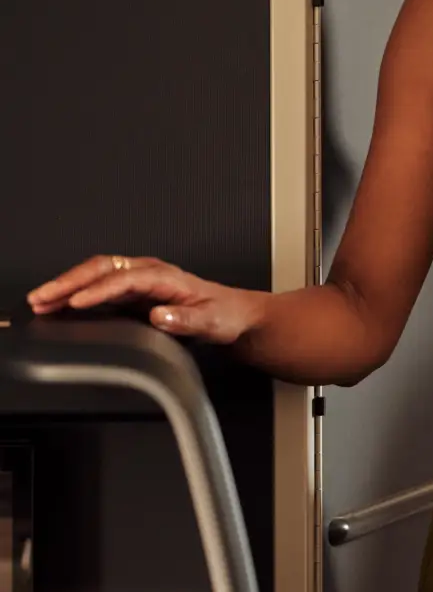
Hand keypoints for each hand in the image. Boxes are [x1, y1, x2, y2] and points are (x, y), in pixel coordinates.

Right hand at [27, 255, 262, 345]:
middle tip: (43, 296)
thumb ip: (187, 321)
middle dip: (70, 281)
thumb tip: (160, 316)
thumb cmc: (225, 316)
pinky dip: (74, 293)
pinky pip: (98, 287)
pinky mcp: (133, 293)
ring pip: (95, 275)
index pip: (125, 279)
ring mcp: (139, 280)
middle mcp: (149, 273)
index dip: (99, 291)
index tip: (77, 302)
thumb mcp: (212, 322)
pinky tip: (58, 305)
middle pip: (102, 269)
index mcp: (167, 276)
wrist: (234, 315)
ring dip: (66, 286)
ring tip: (40, 300)